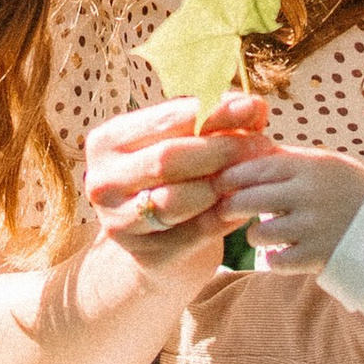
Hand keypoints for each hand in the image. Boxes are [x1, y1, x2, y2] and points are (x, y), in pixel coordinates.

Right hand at [83, 95, 266, 275]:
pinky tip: (245, 205)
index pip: (164, 121)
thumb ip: (215, 123)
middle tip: (260, 144)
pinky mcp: (145, 256)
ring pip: (178, 199)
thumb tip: (254, 106)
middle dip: (220, 148)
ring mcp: (119, 223)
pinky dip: (225, 217)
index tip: (252, 107)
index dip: (211, 112)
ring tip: (255, 174)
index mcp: (106, 143)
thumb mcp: (185, 146)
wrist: (157, 247)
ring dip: (223, 184)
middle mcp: (103, 182)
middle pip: (168, 158)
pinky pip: (195, 233)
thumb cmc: (173, 182)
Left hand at [218, 145, 363, 271]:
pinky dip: (275, 259)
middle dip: (231, 206)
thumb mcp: (326, 164)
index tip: (220, 183)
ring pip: (258, 234)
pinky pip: (276, 261)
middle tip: (227, 210)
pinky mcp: (317, 256)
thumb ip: (289, 158)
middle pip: (247, 200)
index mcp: (309, 167)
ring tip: (264, 233)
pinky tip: (281, 253)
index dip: (231, 176)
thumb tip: (248, 147)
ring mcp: (312, 227)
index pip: (255, 168)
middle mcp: (308, 195)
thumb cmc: (352, 190)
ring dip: (255, 235)